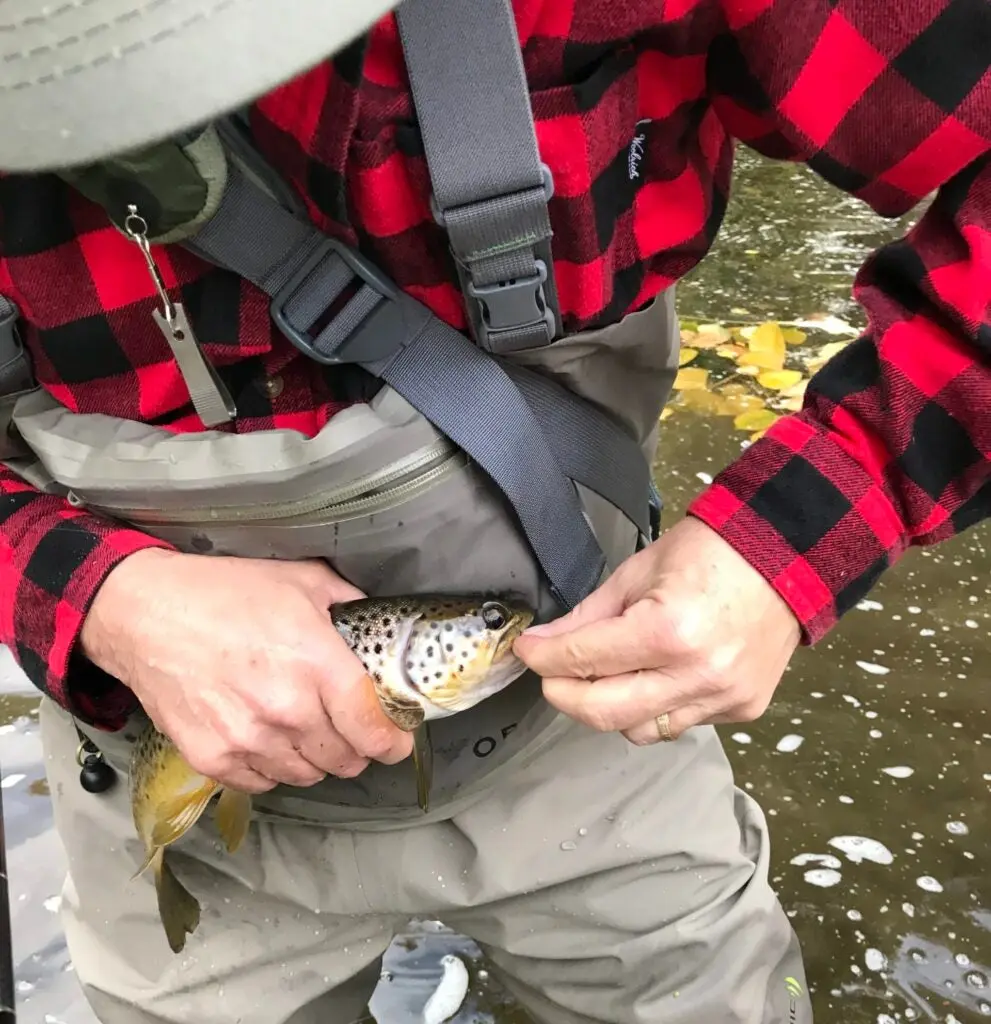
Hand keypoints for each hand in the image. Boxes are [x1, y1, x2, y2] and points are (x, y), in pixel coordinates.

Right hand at [80, 549, 412, 792]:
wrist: (145, 613)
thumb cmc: (225, 592)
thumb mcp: (303, 581)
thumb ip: (351, 605)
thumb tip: (380, 625)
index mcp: (317, 664)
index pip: (373, 728)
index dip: (394, 741)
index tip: (397, 740)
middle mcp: (287, 709)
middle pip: (346, 760)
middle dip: (356, 746)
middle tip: (349, 728)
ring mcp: (248, 739)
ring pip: (308, 775)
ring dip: (315, 758)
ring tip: (304, 727)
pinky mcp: (213, 758)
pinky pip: (264, 783)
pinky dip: (273, 767)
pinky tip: (267, 735)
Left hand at [513, 517, 800, 743]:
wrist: (788, 556)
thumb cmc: (713, 552)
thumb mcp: (638, 572)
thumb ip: (589, 615)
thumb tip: (546, 642)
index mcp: (668, 630)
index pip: (583, 660)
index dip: (543, 658)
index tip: (528, 651)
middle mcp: (697, 674)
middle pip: (604, 713)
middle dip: (563, 695)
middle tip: (550, 675)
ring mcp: (724, 698)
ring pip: (640, 730)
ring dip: (611, 707)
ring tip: (607, 674)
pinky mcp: (742, 709)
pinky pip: (679, 724)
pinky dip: (655, 707)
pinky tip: (654, 676)